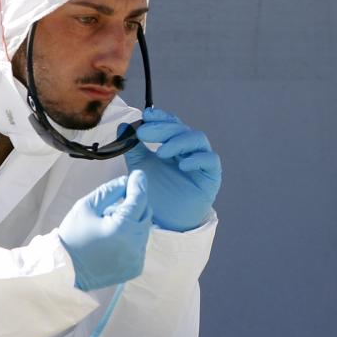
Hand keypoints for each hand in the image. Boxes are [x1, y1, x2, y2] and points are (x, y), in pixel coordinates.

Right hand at [58, 171, 151, 290]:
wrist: (64, 271)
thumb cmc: (72, 237)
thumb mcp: (86, 206)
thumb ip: (109, 190)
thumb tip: (126, 181)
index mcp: (122, 228)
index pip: (139, 199)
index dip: (138, 184)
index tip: (138, 175)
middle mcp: (134, 244)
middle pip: (145, 213)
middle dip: (134, 203)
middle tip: (117, 200)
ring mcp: (136, 258)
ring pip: (143, 229)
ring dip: (132, 221)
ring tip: (109, 223)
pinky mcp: (135, 267)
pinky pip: (140, 245)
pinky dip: (132, 237)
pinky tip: (113, 238)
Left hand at [119, 107, 221, 231]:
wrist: (167, 220)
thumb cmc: (156, 193)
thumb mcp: (140, 167)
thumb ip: (133, 147)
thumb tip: (123, 126)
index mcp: (174, 144)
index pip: (171, 123)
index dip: (161, 117)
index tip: (146, 116)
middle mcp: (189, 149)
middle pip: (182, 129)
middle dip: (163, 128)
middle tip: (144, 132)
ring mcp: (202, 160)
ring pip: (197, 139)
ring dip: (178, 141)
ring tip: (160, 153)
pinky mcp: (212, 175)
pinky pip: (210, 160)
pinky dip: (196, 159)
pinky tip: (181, 165)